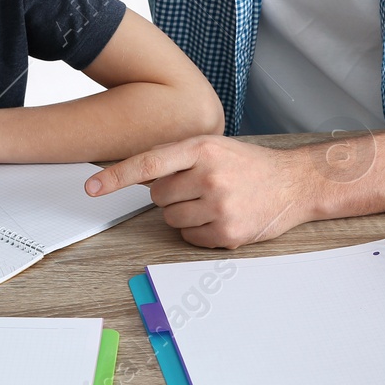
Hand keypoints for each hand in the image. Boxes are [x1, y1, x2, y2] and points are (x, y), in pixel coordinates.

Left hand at [84, 135, 319, 247]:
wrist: (294, 183)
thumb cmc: (249, 164)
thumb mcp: (215, 147)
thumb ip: (178, 157)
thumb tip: (138, 177)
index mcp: (202, 148)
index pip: (149, 164)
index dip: (116, 177)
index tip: (91, 187)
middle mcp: (209, 175)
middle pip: (158, 196)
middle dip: (171, 195)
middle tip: (198, 187)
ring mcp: (219, 206)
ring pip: (170, 219)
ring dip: (184, 214)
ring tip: (213, 201)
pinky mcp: (227, 232)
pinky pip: (189, 238)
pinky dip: (198, 231)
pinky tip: (221, 217)